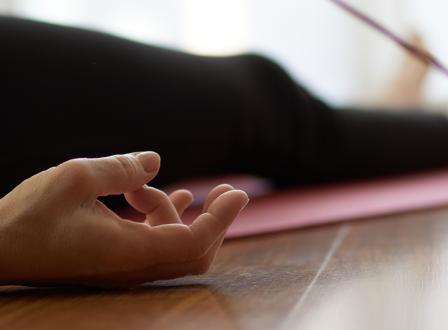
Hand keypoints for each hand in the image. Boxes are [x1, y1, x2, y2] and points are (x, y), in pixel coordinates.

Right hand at [0, 152, 248, 286]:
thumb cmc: (26, 217)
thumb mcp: (73, 178)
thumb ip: (121, 168)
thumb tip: (157, 161)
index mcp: (129, 252)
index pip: (194, 242)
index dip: (222, 219)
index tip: (239, 193)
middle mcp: (133, 267)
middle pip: (195, 252)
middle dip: (217, 221)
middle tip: (228, 190)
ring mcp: (124, 269)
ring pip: (174, 247)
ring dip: (179, 215)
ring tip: (156, 186)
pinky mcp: (113, 262)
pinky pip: (155, 245)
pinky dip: (164, 220)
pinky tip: (161, 196)